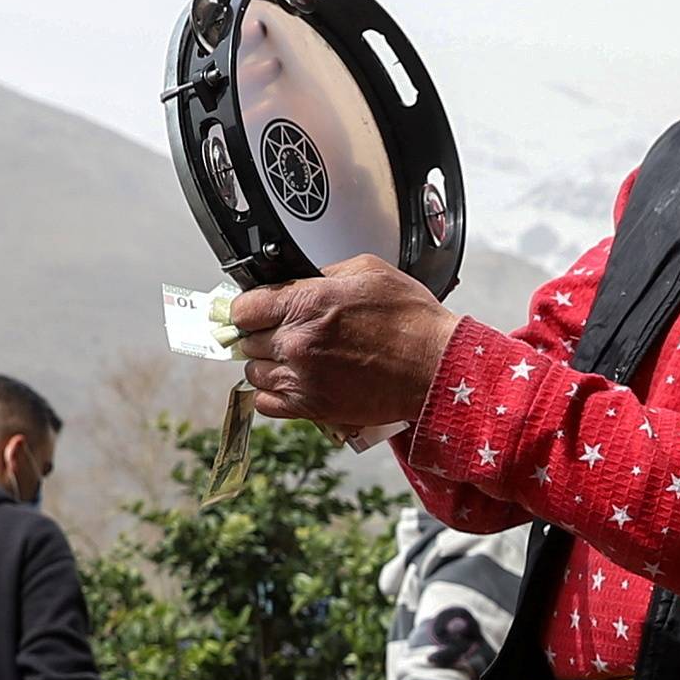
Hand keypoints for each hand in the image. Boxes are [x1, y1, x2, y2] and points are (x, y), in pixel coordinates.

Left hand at [229, 255, 459, 435]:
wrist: (437, 366)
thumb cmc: (411, 321)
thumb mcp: (368, 271)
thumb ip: (324, 274)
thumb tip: (302, 281)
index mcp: (305, 303)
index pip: (242, 308)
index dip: (250, 308)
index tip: (257, 311)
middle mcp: (297, 342)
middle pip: (247, 340)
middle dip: (262, 334)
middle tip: (285, 333)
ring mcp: (302, 377)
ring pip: (254, 372)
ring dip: (268, 364)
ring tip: (293, 359)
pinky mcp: (312, 407)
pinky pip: (266, 404)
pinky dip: (273, 394)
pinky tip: (292, 383)